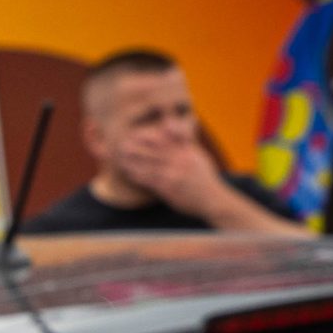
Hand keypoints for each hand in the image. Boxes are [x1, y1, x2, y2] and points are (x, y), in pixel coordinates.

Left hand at [115, 130, 232, 220]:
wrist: (212, 199)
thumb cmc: (204, 180)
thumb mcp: (199, 157)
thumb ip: (187, 144)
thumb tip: (180, 132)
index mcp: (187, 151)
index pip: (167, 138)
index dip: (151, 134)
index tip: (136, 132)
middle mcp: (181, 160)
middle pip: (156, 148)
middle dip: (138, 144)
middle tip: (122, 141)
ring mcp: (175, 173)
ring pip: (150, 163)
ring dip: (133, 160)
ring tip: (119, 156)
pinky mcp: (170, 187)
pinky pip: (150, 180)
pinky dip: (138, 175)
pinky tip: (128, 172)